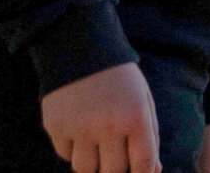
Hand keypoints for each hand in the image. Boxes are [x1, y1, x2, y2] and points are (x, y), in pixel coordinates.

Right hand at [41, 61, 160, 172]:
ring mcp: (80, 129)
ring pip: (86, 170)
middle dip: (116, 170)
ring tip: (97, 144)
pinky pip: (66, 155)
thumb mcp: (143, 99)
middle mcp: (108, 126)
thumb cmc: (120, 78)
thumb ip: (150, 134)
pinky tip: (79, 130)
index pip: (143, 163)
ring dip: (93, 164)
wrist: (82, 49)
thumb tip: (153, 169)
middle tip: (115, 157)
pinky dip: (73, 150)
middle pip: (113, 172)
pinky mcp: (56, 128)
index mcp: (136, 117)